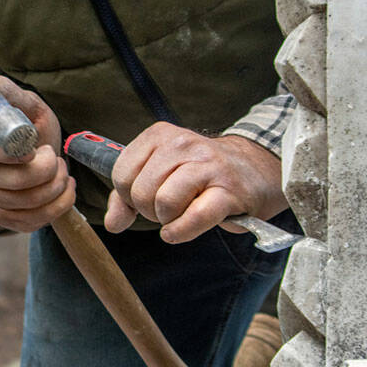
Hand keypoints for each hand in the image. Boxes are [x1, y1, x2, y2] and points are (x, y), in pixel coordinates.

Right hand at [0, 77, 73, 232]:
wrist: (38, 154)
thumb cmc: (30, 127)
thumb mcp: (27, 105)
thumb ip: (12, 94)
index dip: (10, 153)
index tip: (35, 149)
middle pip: (10, 183)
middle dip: (47, 172)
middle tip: (58, 159)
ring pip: (24, 205)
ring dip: (56, 189)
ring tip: (64, 173)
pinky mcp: (0, 215)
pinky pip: (29, 222)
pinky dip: (57, 208)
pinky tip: (64, 191)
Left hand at [102, 123, 286, 242]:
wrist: (254, 170)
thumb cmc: (200, 175)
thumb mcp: (159, 175)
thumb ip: (127, 198)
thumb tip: (112, 224)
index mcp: (159, 135)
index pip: (121, 175)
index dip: (128, 197)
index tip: (148, 198)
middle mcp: (182, 143)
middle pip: (140, 192)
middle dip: (149, 211)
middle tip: (168, 208)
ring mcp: (206, 165)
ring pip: (163, 203)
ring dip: (167, 220)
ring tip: (182, 213)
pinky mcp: (228, 190)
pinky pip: (193, 217)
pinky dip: (180, 232)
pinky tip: (179, 231)